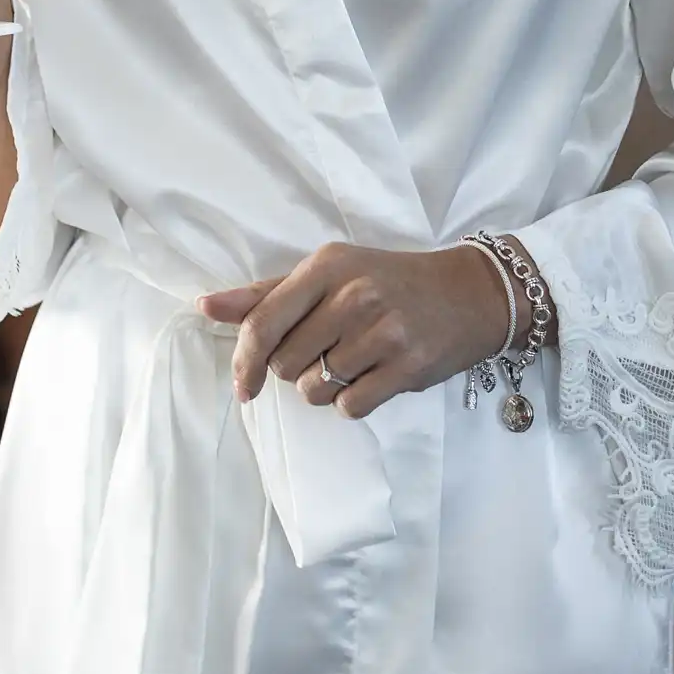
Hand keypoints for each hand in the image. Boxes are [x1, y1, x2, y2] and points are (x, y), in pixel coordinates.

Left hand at [196, 242, 514, 420]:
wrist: (467, 294)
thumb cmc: (387, 281)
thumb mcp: (329, 273)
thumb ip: (267, 294)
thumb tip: (206, 307)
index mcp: (327, 267)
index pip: (263, 322)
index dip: (244, 361)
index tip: (243, 385)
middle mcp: (353, 296)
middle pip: (285, 363)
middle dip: (294, 369)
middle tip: (325, 351)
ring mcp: (382, 332)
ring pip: (314, 389)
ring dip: (323, 388)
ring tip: (352, 361)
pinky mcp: (406, 367)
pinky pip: (350, 407)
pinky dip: (352, 401)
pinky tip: (372, 377)